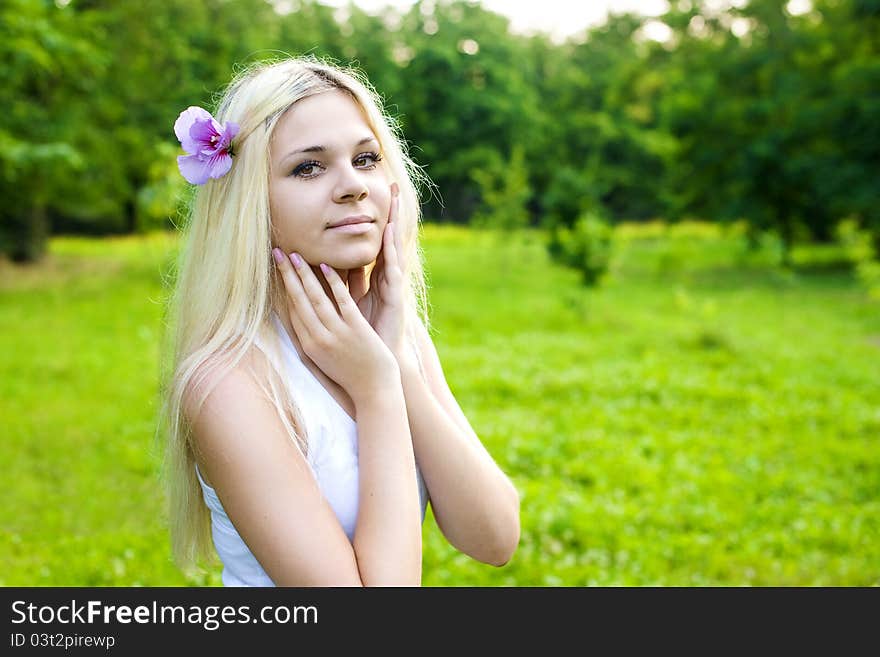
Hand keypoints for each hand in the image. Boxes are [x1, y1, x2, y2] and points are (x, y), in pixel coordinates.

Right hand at [274, 248, 397, 406]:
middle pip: (298, 301)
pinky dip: (333, 282)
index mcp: (308, 346)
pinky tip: (326, 265)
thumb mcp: (325, 359)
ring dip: (304, 274)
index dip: (283, 288)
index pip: (291, 311)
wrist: (374, 391)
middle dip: (286, 275)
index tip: (277, 269)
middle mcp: (318, 339)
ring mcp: (336, 333)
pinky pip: (342, 300)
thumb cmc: (351, 374)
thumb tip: (303, 321)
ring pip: (316, 298)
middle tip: (277, 252)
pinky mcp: (355, 329)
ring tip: (295, 254)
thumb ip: (314, 339)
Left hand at [349, 183, 411, 364]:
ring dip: (393, 224)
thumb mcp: (351, 305)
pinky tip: (388, 233)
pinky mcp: (396, 296)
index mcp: (378, 279)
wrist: (379, 366)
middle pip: (391, 238)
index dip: (380, 219)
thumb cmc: (366, 336)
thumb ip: (342, 285)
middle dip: (393, 212)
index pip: (379, 242)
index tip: (381, 194)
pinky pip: (392, 269)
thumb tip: (324, 266)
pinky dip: (389, 251)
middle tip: (394, 184)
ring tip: (394, 199)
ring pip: (395, 248)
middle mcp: (388, 278)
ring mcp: (394, 286)